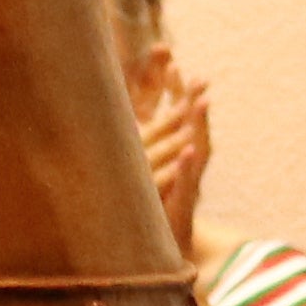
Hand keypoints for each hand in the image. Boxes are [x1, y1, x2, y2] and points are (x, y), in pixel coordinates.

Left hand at [133, 55, 214, 251]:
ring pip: (196, 148)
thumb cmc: (147, 209)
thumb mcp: (133, 172)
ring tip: (201, 102)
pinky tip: (190, 150)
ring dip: (199, 125)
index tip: (166, 54)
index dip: (169, 84)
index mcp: (166, 152)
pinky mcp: (183, 202)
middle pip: (188, 123)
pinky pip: (187, 181)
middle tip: (197, 73)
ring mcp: (185, 182)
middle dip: (190, 97)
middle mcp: (180, 163)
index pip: (170, 111)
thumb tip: (104, 116)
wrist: (159, 251)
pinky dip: (188, 165)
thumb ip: (128, 145)